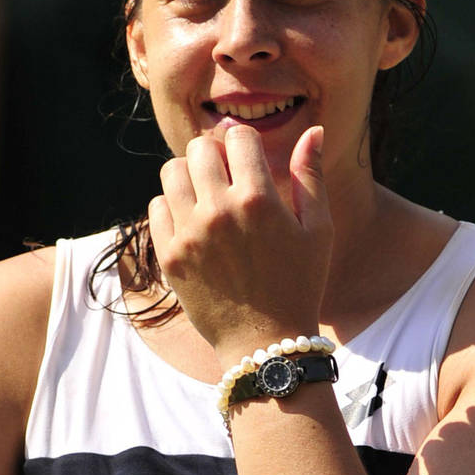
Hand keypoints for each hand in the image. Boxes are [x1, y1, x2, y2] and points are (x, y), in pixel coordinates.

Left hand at [147, 122, 331, 364]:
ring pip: (172, 171)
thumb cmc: (299, 285)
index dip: (244, 144)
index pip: (238, 137)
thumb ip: (311, 176)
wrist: (266, 343)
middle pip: (199, 147)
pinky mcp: (169, 256)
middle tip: (225, 176)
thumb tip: (314, 130)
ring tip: (206, 196)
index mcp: (258, 200)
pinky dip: (172, 207)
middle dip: (214, 155)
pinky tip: (192, 222)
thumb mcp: (318, 230)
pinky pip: (156, 206)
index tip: (248, 160)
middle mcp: (219, 212)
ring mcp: (189, 234)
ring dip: (189, 176)